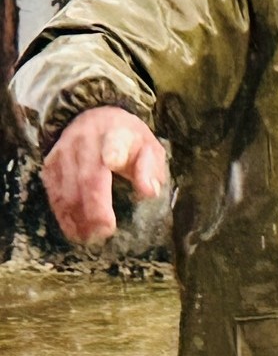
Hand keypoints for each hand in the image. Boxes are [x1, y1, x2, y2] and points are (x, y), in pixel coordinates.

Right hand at [41, 106, 165, 244]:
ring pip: (67, 190)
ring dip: (78, 218)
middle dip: (95, 208)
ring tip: (92, 237)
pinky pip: (54, 196)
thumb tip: (149, 193)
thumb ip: (150, 168)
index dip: (114, 153)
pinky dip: (64, 216)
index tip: (113, 164)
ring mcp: (63, 153)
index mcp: (115, 131)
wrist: (93, 119)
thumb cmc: (127, 139)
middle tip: (105, 231)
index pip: (114, 143)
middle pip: (87, 177)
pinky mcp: (49, 166)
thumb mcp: (147, 146)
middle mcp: (86, 141)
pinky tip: (75, 231)